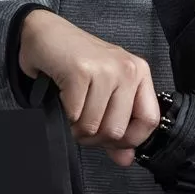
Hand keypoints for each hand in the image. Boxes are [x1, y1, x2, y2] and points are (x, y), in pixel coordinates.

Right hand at [19, 9, 160, 166]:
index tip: (113, 142)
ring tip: (72, 110)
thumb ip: (117, 127)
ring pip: (94, 126)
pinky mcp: (81, 71)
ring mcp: (106, 69)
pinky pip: (75, 115)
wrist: (44, 34)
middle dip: (95, 138)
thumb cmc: (76, 65)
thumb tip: (126, 159)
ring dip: (77, 128)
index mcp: (140, 74)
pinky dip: (65, 115)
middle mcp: (128, 69)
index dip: (130, 140)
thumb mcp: (105, 94)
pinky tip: (63, 99)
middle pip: (118, 130)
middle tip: (82, 125)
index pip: (149, 121)